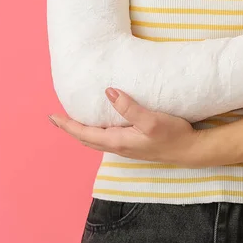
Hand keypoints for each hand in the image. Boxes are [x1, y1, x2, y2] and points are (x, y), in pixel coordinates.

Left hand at [48, 88, 202, 167]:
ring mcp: (126, 148)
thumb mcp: (151, 120)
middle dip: (70, 129)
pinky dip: (96, 132)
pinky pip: (107, 139)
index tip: (52, 117)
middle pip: (86, 139)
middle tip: (56, 119)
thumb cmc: (173, 135)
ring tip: (73, 120)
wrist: (190, 150)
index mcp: (118, 141)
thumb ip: (129, 108)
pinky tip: (100, 124)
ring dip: (82, 131)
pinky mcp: (134, 145)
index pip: (84, 134)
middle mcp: (119, 147)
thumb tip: (108, 92)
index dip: (67, 125)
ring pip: (96, 140)